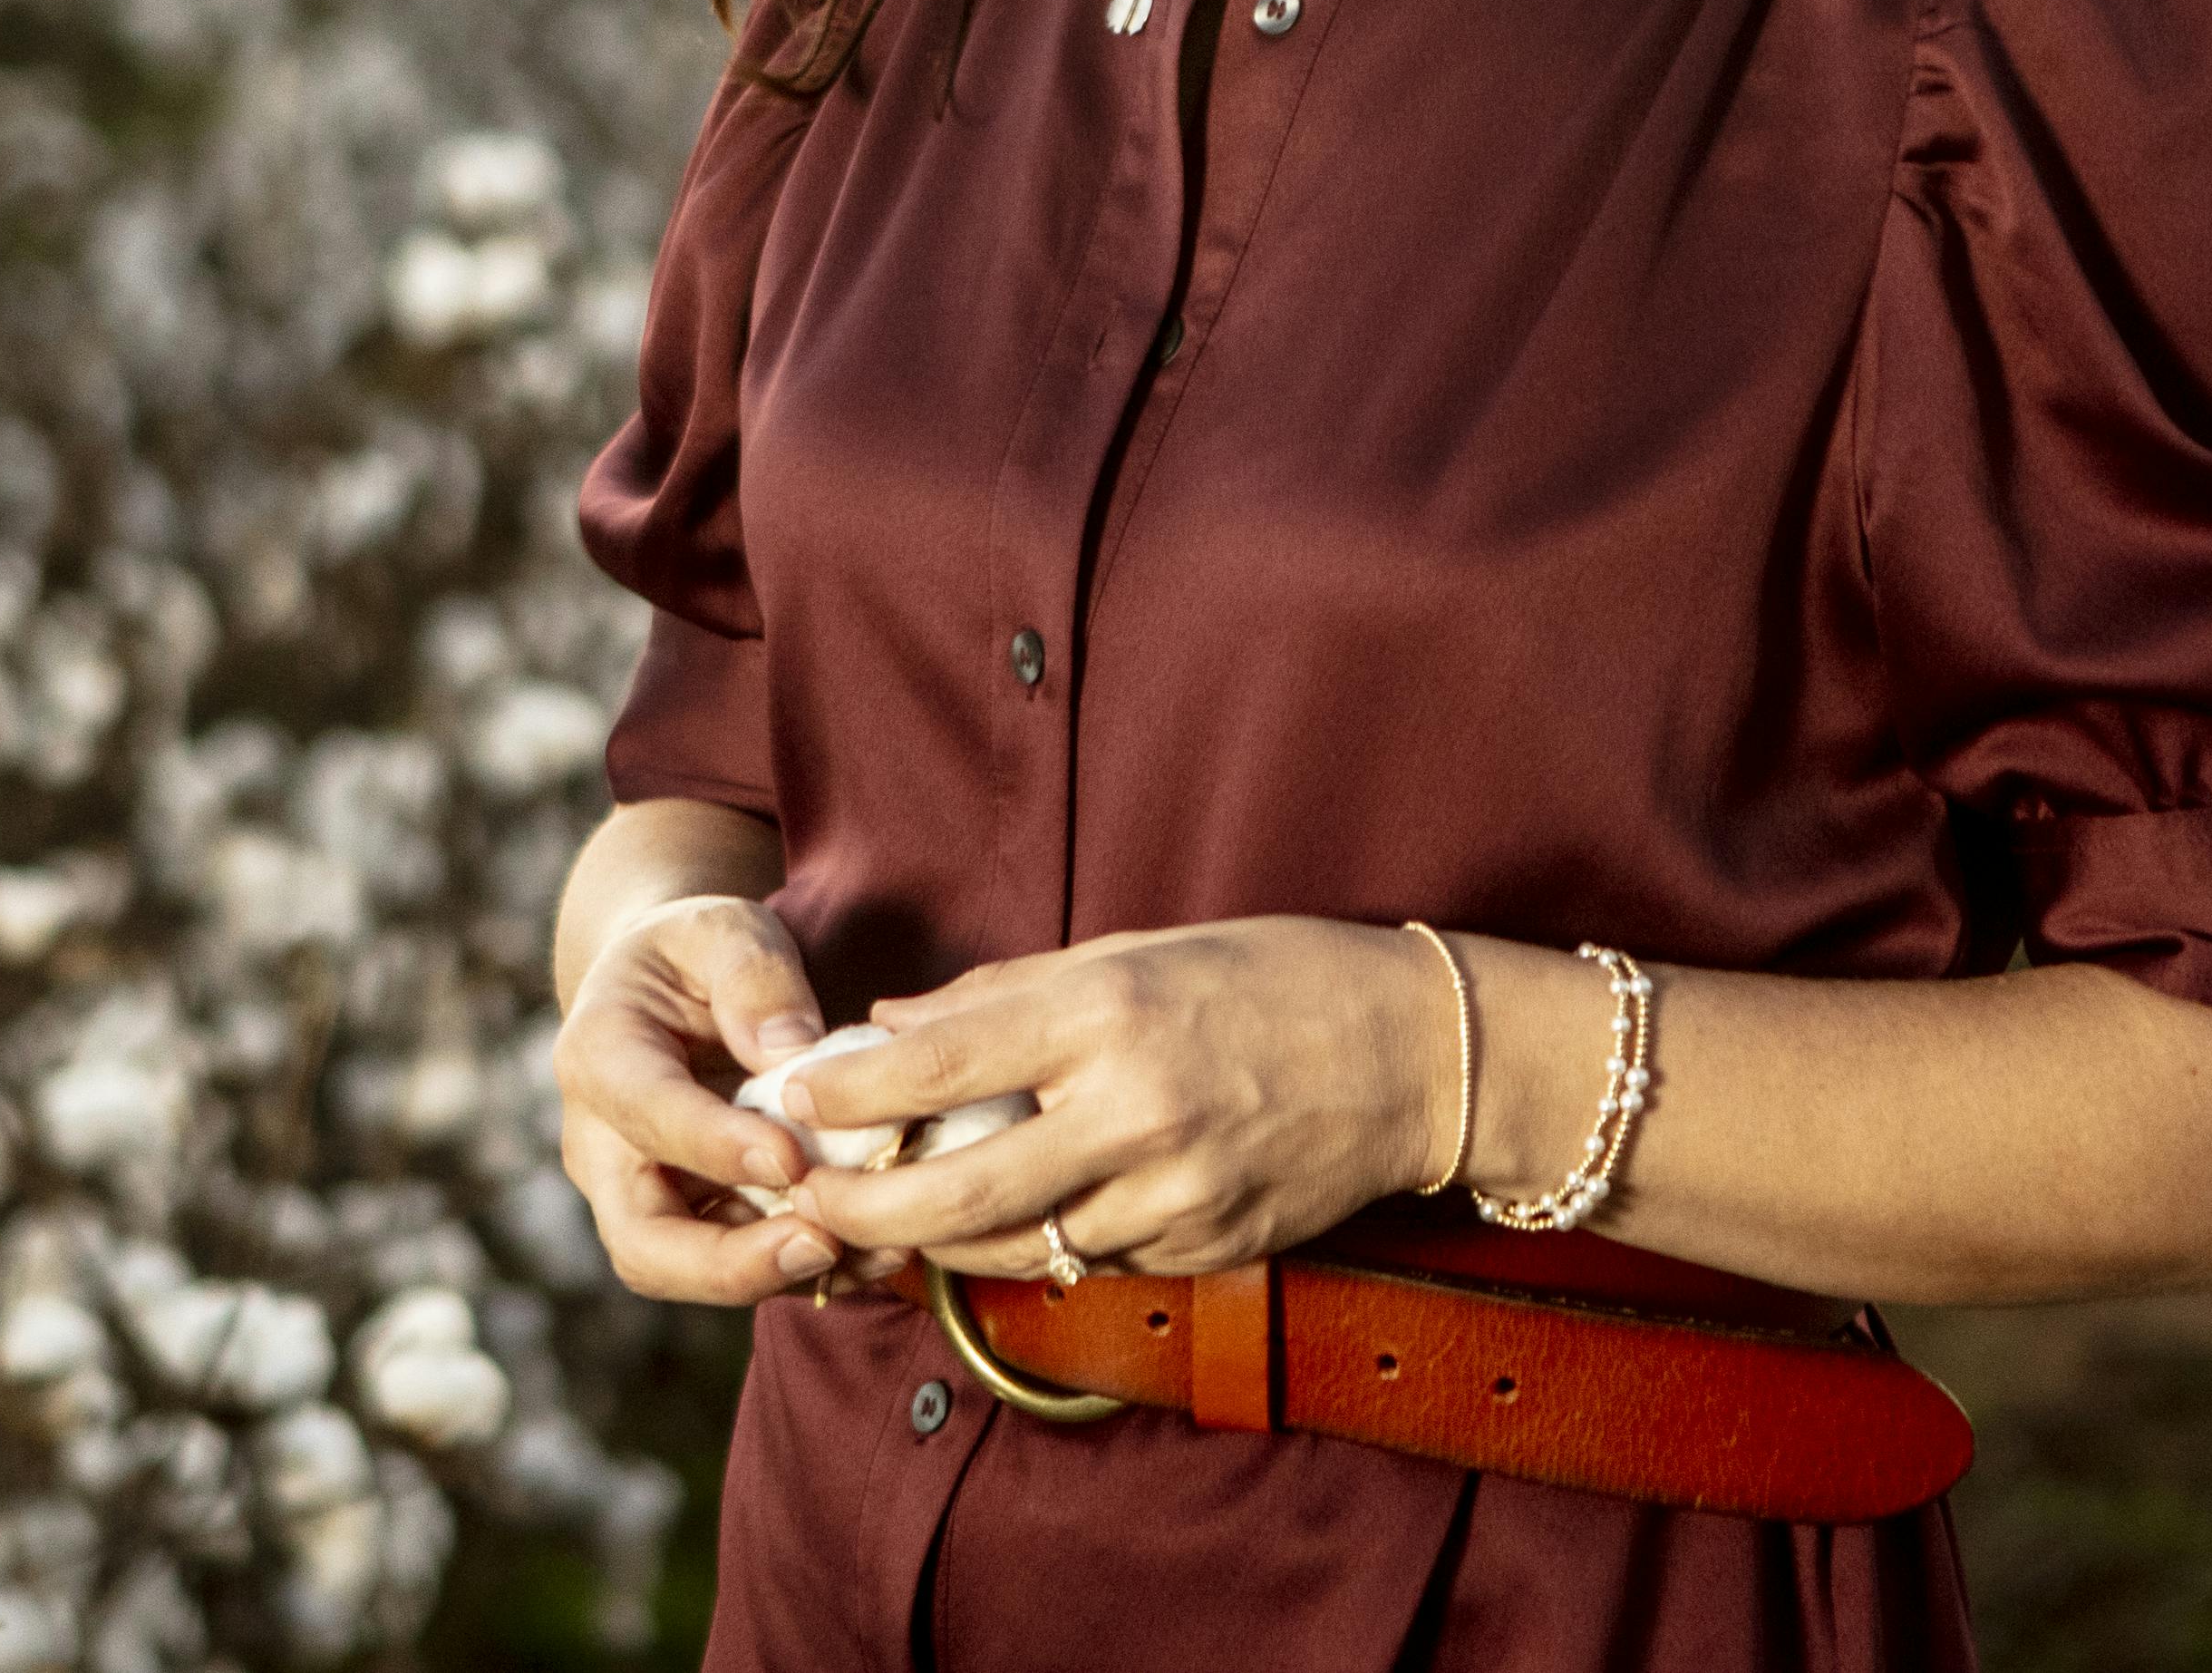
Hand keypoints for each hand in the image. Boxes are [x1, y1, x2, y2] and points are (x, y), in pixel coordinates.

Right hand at [550, 891, 851, 1306]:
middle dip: (729, 1264)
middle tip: (821, 1244)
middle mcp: (604, 1146)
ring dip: (780, 1276)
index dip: (713, 1147)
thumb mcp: (722, 928)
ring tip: (874, 1251)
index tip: (792, 1158)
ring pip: (689, 1273)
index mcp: (599, 1055)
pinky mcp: (692, 1223)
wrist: (669, 988)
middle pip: (643, 1242)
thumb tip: (793, 1054)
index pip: (645, 1115)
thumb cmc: (698, 953)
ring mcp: (643, 1195)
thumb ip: (753, 979)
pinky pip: (738, 1267)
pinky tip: (880, 1250)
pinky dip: (807, 1270)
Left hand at [773, 918, 1443, 1279]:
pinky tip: (1019, 1219)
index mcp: (1110, 1013)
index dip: (850, 1092)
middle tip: (809, 1202)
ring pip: (1019, 1249)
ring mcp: (1175, 1193)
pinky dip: (1045, 1244)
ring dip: (942, 1243)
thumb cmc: (1271, 978)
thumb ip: (1009, 996)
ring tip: (890, 1220)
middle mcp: (1135, 1110)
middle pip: (958, 1196)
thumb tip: (891, 1026)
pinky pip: (1096, 1261)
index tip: (793, 1097)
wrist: (1418, 1055)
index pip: (941, 1064)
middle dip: (863, 1212)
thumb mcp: (1138, 950)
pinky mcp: (1207, 1250)